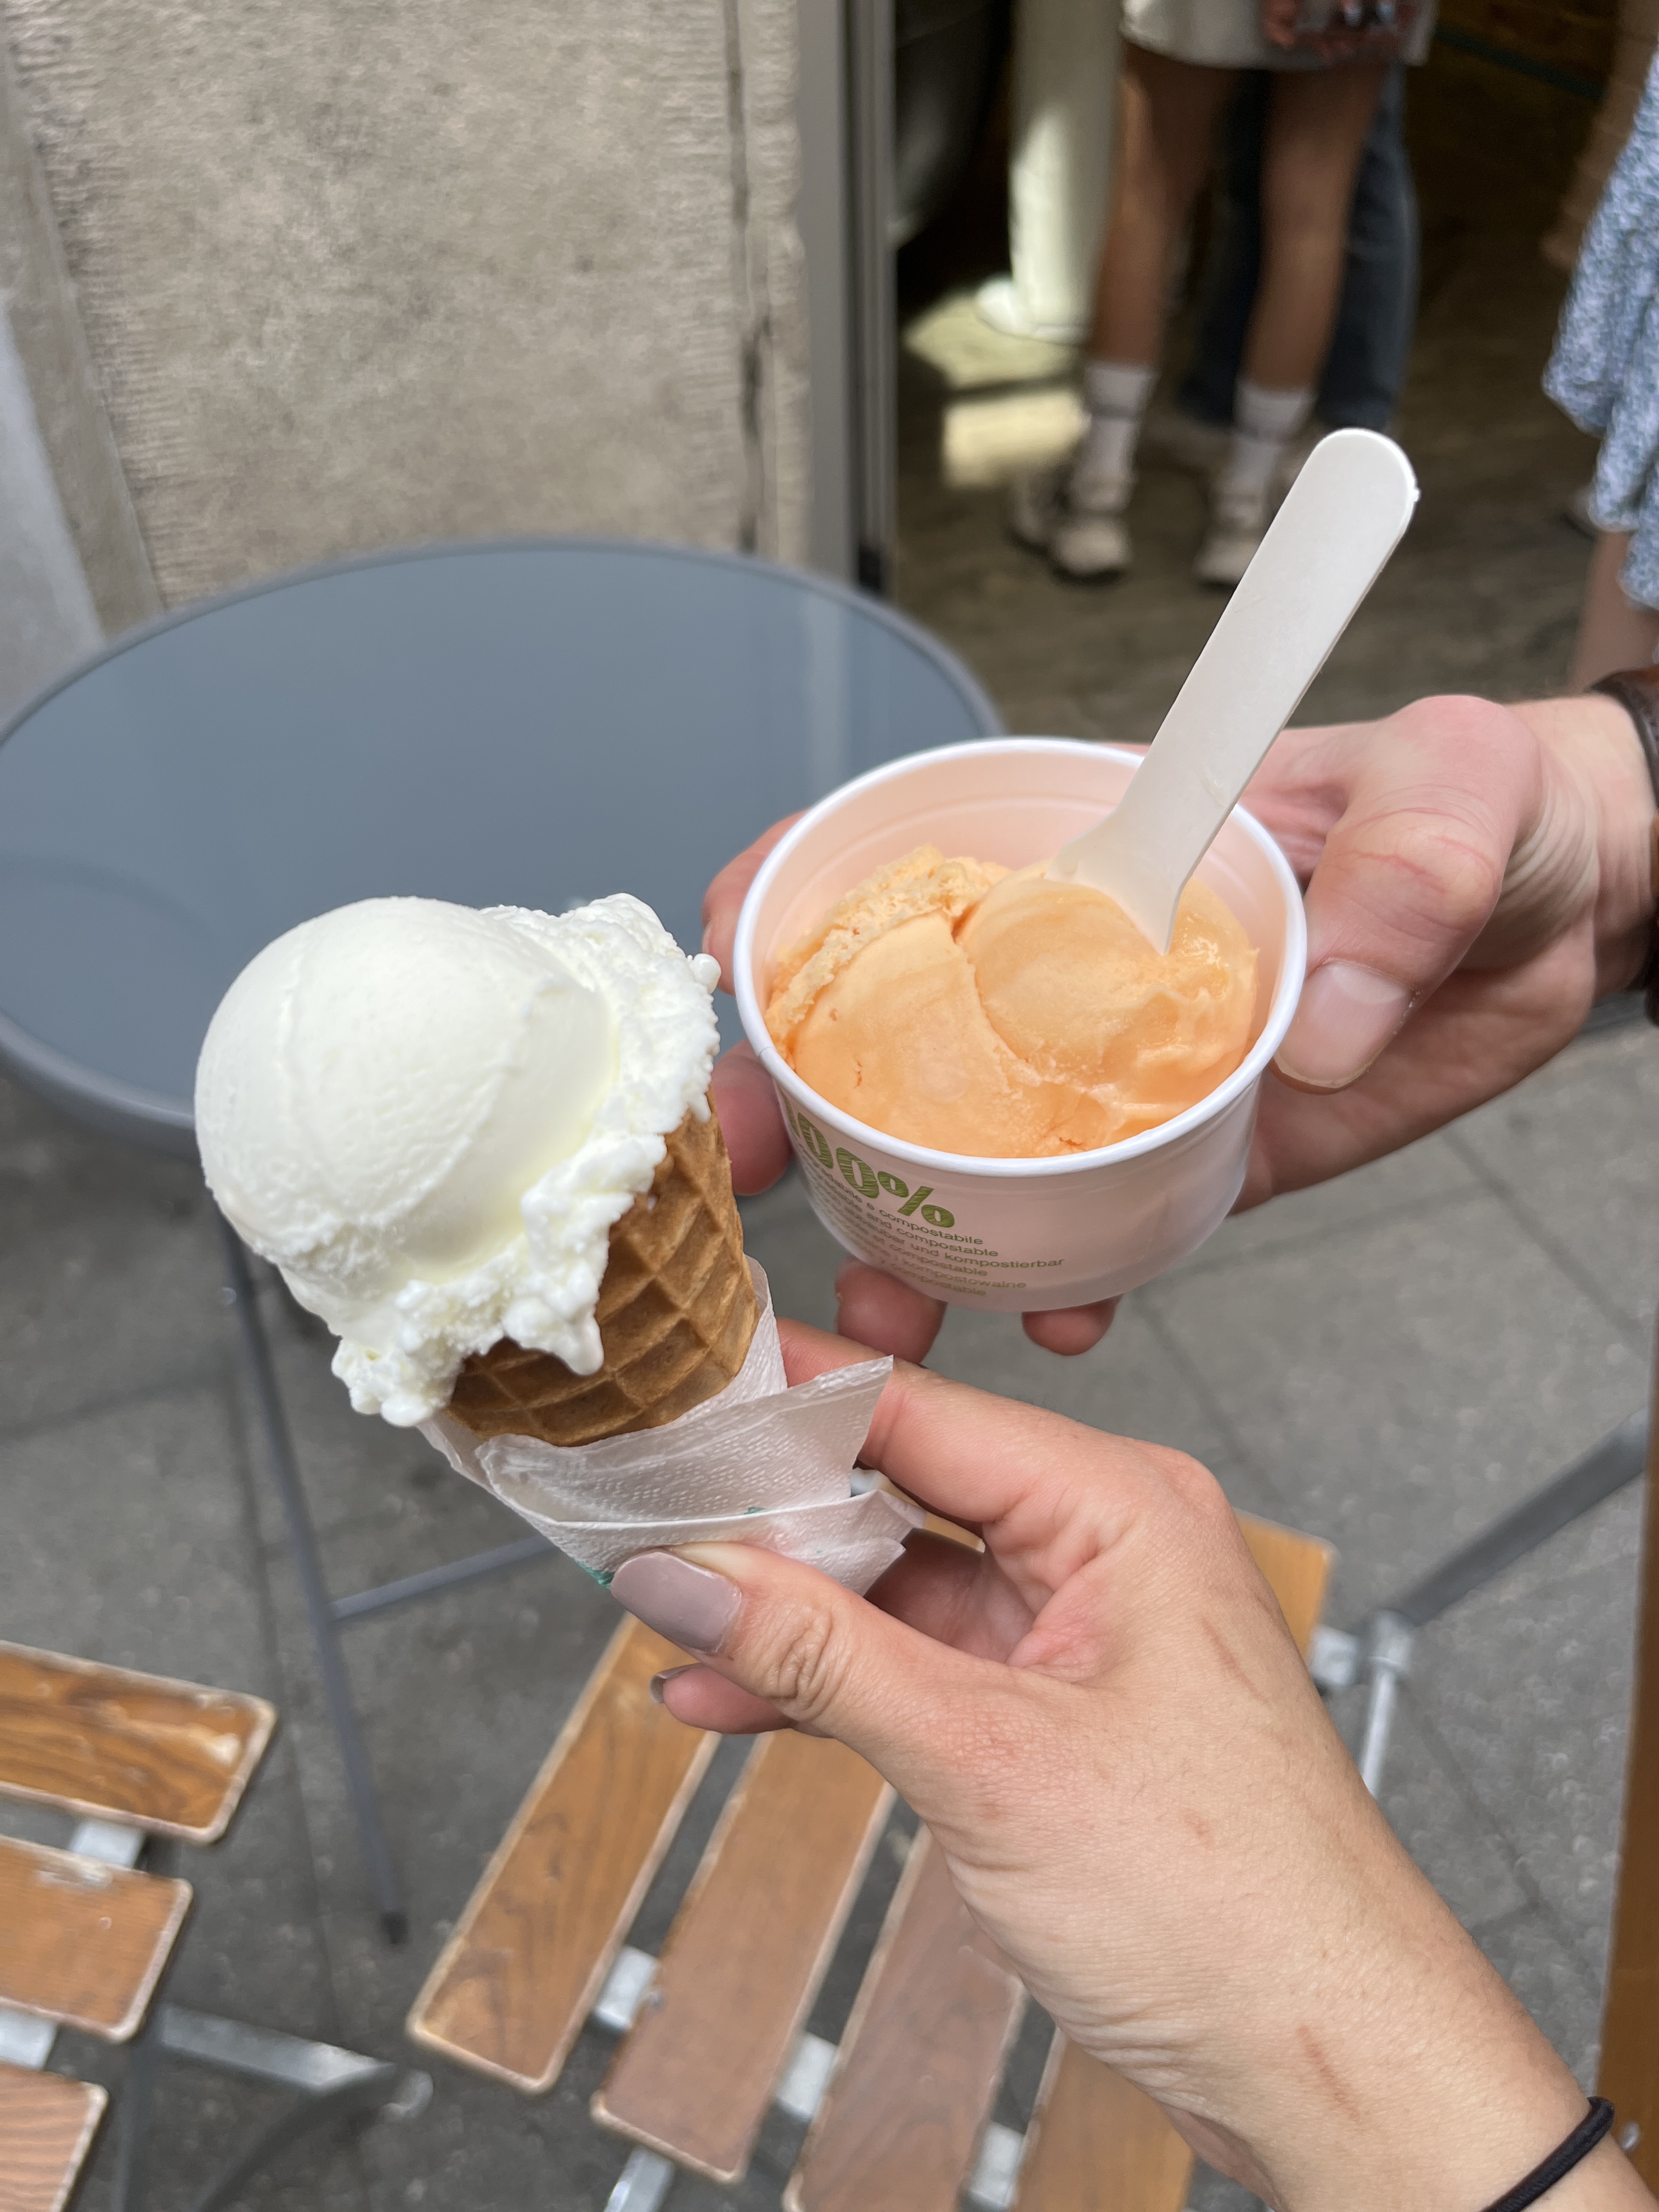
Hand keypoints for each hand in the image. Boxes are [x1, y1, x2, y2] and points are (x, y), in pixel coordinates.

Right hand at [611, 1331, 1617, 2209]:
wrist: (1327, 2063)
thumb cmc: (1234, 1906)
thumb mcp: (988, 1762)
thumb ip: (821, 1657)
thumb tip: (688, 1573)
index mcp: (1119, 1508)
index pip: (922, 1412)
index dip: (788, 1398)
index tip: (680, 1391)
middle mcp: (1103, 1550)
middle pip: (903, 1492)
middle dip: (772, 1515)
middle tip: (644, 1509)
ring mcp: (1078, 1638)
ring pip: (900, 1590)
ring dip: (786, 1617)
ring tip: (664, 1617)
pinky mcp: (1055, 1718)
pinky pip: (921, 1670)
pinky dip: (831, 1687)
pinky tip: (731, 1699)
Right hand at [704, 695, 1656, 1354]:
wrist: (1564, 909)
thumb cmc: (1487, 804)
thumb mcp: (1453, 795)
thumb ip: (1396, 888)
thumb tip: (1315, 1033)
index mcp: (1089, 839)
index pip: (900, 847)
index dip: (791, 894)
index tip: (731, 961)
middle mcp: (1072, 959)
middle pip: (887, 1021)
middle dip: (794, 1096)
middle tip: (751, 1175)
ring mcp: (1116, 1066)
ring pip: (966, 1147)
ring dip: (901, 1225)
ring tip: (881, 1308)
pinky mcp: (1185, 1151)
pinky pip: (1092, 1224)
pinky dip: (1056, 1279)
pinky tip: (1056, 1320)